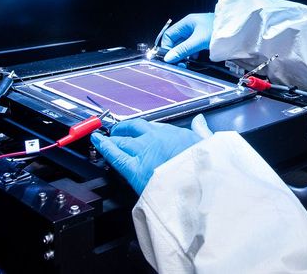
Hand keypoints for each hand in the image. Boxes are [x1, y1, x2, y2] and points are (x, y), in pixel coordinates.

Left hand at [91, 114, 212, 194]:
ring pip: (122, 141)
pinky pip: (114, 155)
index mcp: (174, 134)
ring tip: (105, 138)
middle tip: (118, 131)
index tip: (140, 130)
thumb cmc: (206, 168)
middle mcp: (156, 139)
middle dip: (124, 130)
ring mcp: (143, 152)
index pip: (152, 127)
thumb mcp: (208, 145)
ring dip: (113, 138)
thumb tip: (199, 122)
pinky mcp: (134, 169)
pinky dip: (104, 146)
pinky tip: (98, 142)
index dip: (143, 129)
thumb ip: (201, 132)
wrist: (201, 185)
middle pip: (134, 129)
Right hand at [161, 13, 214, 62]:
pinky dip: (193, 54)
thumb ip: (183, 49)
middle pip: (177, 41)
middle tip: (178, 63)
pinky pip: (194, 47)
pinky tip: (195, 58)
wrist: (236, 31)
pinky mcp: (204, 39)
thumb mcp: (198, 41)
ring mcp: (197, 33)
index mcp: (186, 23)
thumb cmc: (217, 30)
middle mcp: (190, 27)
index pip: (169, 35)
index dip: (166, 47)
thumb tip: (168, 57)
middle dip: (176, 52)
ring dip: (184, 54)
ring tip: (186, 62)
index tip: (168, 58)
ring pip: (185, 45)